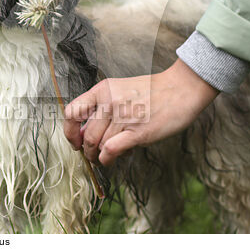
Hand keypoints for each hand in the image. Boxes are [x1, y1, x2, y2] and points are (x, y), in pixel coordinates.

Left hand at [63, 59, 218, 165]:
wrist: (181, 88)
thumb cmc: (151, 91)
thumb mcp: (119, 90)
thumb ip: (101, 107)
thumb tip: (84, 132)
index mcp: (102, 90)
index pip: (71, 112)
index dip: (69, 131)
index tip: (74, 141)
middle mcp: (109, 102)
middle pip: (86, 135)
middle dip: (86, 151)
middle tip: (91, 155)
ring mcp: (123, 116)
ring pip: (98, 145)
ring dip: (98, 156)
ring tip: (105, 156)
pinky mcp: (138, 131)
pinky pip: (111, 150)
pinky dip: (107, 160)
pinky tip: (111, 159)